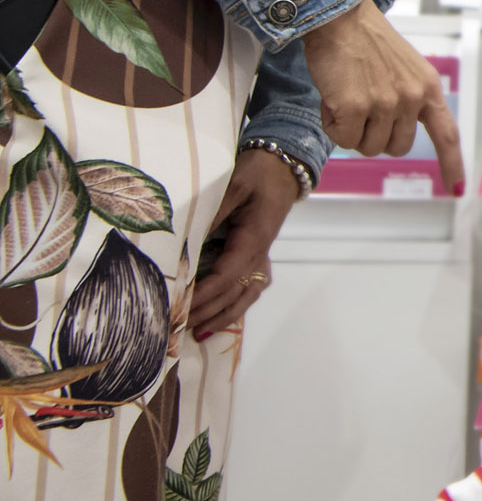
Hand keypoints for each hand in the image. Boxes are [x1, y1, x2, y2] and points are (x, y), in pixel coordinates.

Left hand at [189, 149, 298, 335]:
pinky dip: (236, 305)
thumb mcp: (232, 186)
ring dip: (224, 316)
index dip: (204, 293)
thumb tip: (186, 241)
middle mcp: (260, 254)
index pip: (227, 275)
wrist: (281, 167)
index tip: (181, 305)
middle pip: (236, 292)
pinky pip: (250, 287)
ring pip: (246, 295)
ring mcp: (262, 256)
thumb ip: (211, 213)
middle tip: (180, 327)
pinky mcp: (258, 255)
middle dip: (209, 312)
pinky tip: (220, 316)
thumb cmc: (257, 173)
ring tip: (200, 333)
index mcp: (254, 239)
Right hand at [301, 0, 464, 192]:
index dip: (452, 163)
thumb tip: (397, 138)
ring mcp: (385, 104)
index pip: (447, 135)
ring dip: (353, 132)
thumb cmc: (366, 43)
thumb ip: (409, 100)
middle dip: (376, 138)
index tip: (457, 188)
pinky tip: (331, 102)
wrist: (338, 18)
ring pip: (369, 147)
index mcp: (428, 88)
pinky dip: (333, 127)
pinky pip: (344, 140)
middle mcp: (412, 98)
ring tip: (346, 99)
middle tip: (361, 110)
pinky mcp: (355, 107)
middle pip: (397, 148)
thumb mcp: (404, 69)